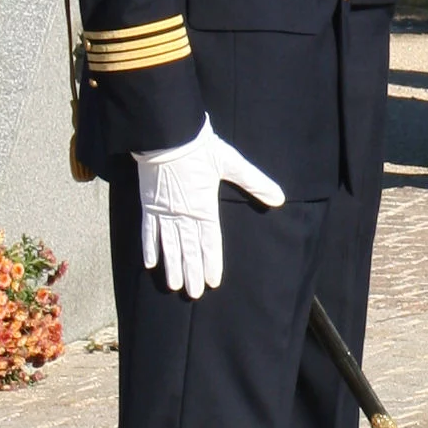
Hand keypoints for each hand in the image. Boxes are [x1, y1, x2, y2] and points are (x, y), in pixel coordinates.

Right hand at [134, 124, 284, 295]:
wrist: (167, 133)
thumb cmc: (200, 147)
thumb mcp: (231, 163)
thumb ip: (255, 182)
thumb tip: (279, 198)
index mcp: (204, 207)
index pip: (209, 242)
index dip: (211, 262)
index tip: (212, 282)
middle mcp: (183, 214)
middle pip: (188, 249)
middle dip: (191, 272)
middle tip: (192, 293)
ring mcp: (164, 211)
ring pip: (168, 245)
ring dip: (171, 266)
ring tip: (174, 285)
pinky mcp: (149, 204)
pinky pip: (148, 231)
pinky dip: (149, 247)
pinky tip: (150, 264)